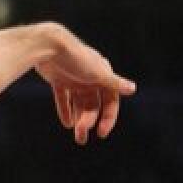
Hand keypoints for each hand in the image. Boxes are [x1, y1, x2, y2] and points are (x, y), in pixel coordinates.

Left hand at [34, 27, 135, 143]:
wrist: (49, 45)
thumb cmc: (76, 57)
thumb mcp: (98, 72)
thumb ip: (114, 82)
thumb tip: (133, 88)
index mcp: (103, 76)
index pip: (110, 102)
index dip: (108, 118)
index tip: (101, 133)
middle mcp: (90, 78)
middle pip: (93, 105)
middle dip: (89, 121)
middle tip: (81, 137)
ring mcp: (74, 79)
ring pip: (78, 103)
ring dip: (78, 118)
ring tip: (76, 133)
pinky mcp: (59, 79)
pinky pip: (63, 98)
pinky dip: (65, 110)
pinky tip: (67, 123)